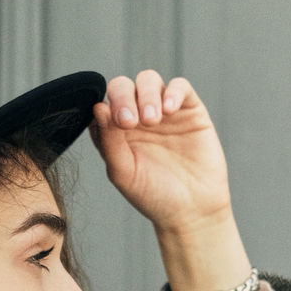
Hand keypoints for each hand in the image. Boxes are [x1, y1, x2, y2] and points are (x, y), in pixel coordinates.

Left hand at [89, 70, 232, 233]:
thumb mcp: (124, 172)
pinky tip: (169, 110)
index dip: (107, 107)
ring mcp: (163, 112)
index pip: (103, 104)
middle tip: (131, 123)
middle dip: (123, 97)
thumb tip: (98, 107)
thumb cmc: (154, 196)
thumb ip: (109, 141)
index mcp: (115, 132)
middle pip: (123, 86)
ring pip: (148, 80)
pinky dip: (173, 92)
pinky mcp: (189, 110)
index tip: (117, 125)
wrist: (192, 210)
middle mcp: (137, 117)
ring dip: (146, 94)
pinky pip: (180, 87)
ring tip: (153, 120)